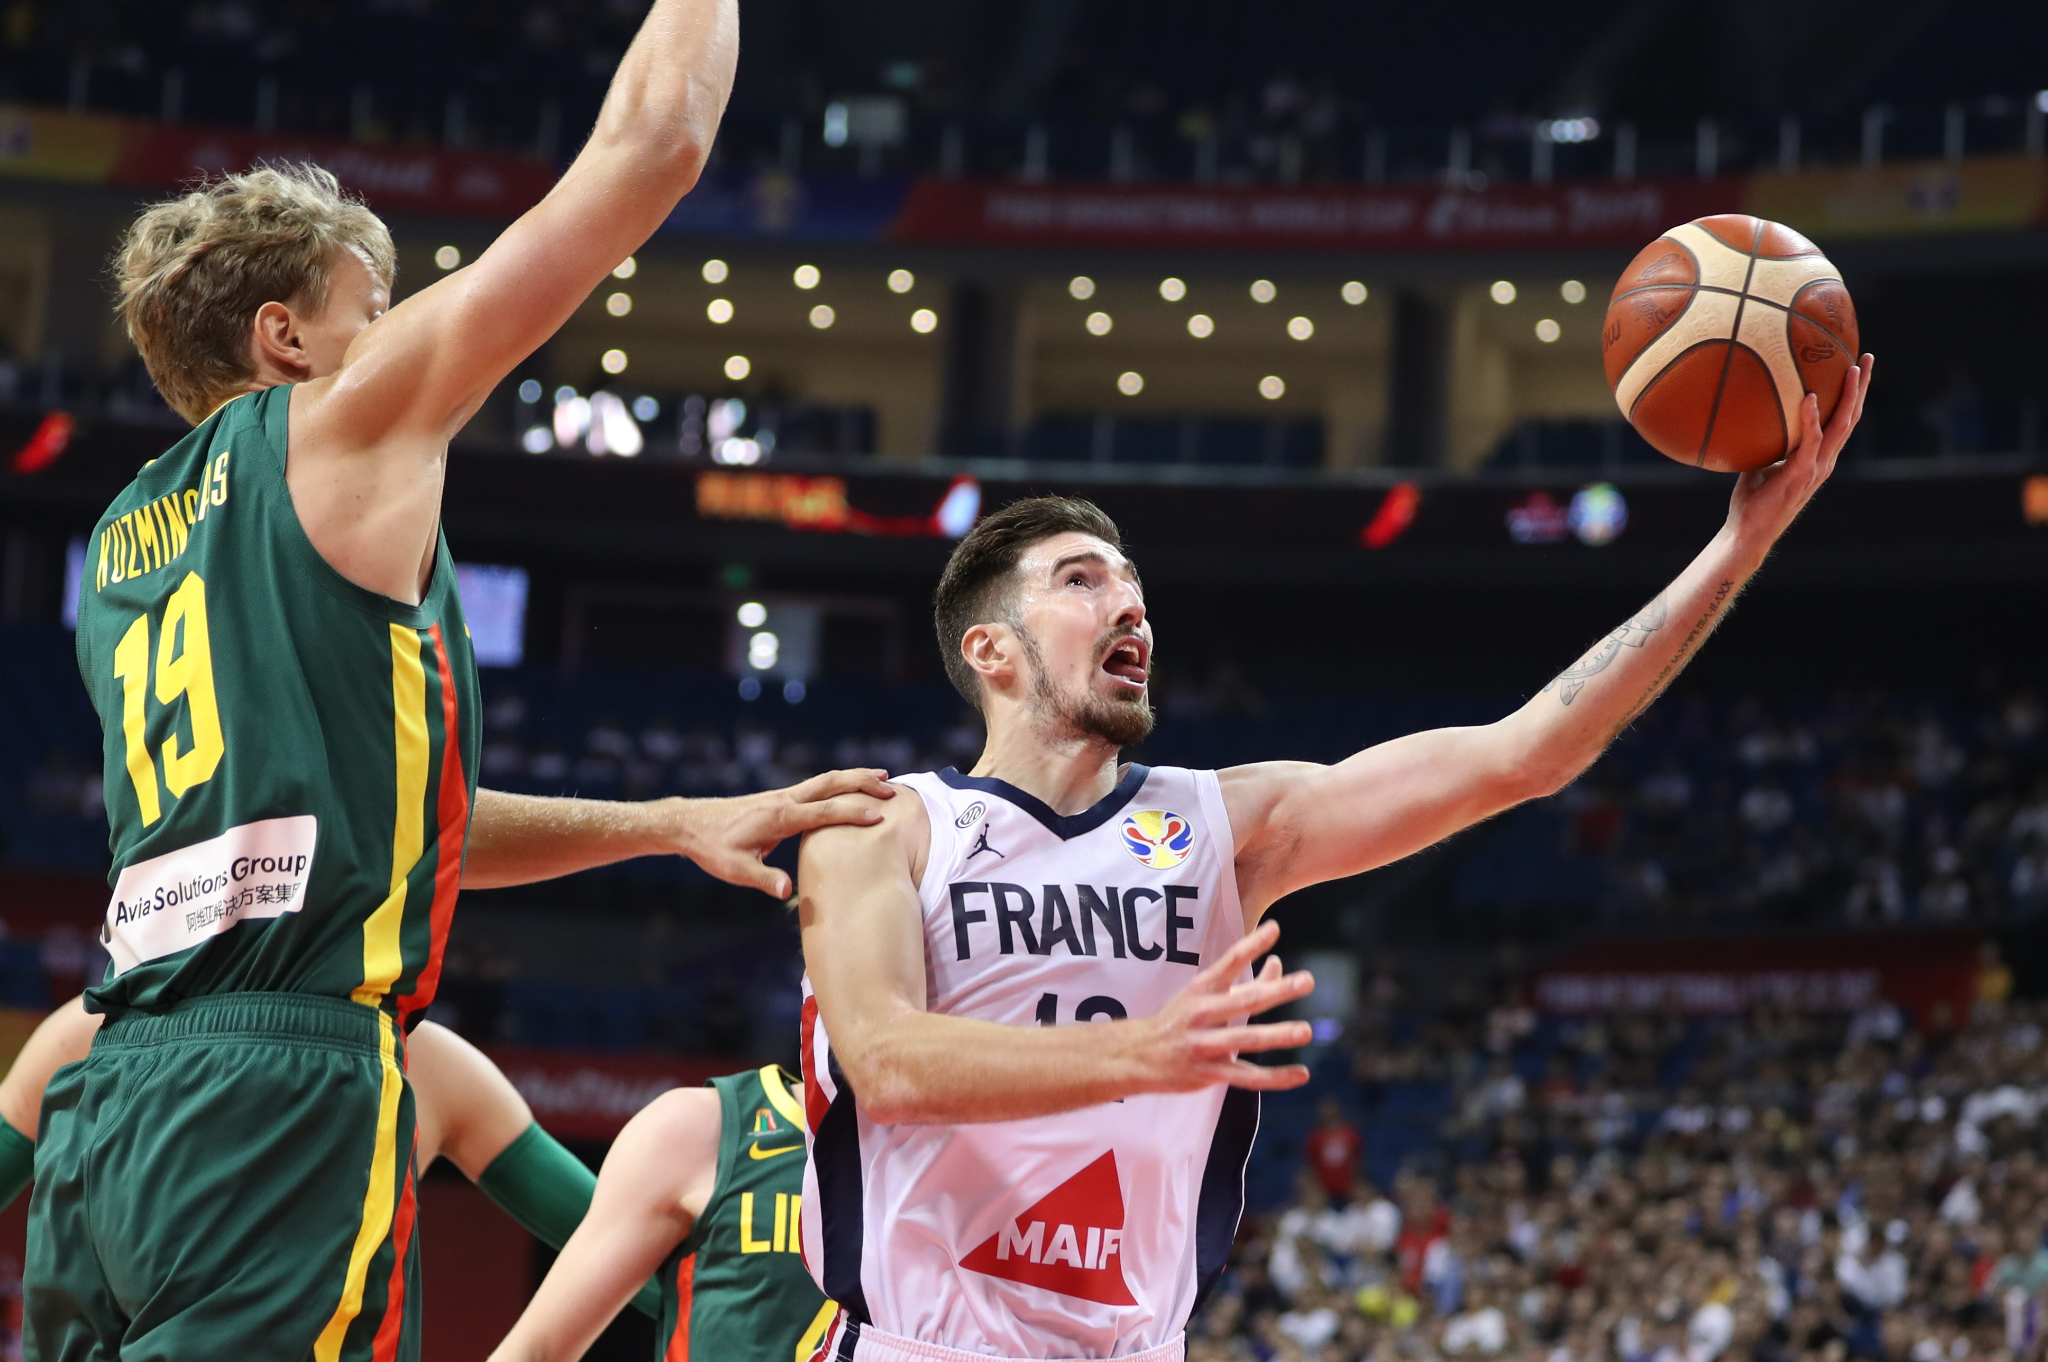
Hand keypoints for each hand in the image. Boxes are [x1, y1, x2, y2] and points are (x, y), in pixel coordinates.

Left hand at [676, 769, 894, 897]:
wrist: (689, 824)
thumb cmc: (712, 848)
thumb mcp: (736, 870)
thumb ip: (765, 878)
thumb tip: (788, 891)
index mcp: (779, 816)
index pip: (824, 812)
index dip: (853, 814)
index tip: (880, 817)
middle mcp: (783, 800)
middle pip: (830, 784)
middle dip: (862, 782)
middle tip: (891, 785)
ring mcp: (781, 796)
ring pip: (824, 781)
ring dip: (853, 778)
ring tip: (881, 777)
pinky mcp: (778, 799)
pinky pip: (816, 788)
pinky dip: (838, 785)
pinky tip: (848, 792)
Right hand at [1129, 920, 1315, 1093]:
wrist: (1138, 1055)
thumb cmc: (1181, 1019)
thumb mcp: (1206, 995)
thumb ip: (1247, 982)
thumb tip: (1278, 963)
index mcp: (1203, 989)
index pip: (1229, 962)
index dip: (1251, 945)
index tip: (1274, 929)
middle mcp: (1203, 1014)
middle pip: (1244, 1001)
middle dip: (1276, 991)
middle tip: (1307, 981)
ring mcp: (1205, 1045)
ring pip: (1246, 1040)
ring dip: (1277, 1035)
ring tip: (1305, 1031)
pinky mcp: (1210, 1073)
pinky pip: (1247, 1077)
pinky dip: (1275, 1078)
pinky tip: (1301, 1074)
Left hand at [1725, 354, 1873, 548]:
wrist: (1748, 532)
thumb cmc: (1753, 499)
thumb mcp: (1762, 461)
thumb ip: (1767, 439)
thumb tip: (1754, 411)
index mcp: (1819, 457)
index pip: (1842, 421)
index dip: (1853, 395)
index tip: (1857, 367)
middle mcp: (1824, 461)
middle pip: (1851, 418)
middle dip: (1861, 387)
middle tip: (1867, 357)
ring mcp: (1816, 469)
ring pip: (1840, 427)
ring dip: (1848, 397)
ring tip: (1852, 369)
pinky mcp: (1800, 475)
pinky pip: (1809, 442)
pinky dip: (1811, 419)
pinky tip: (1810, 397)